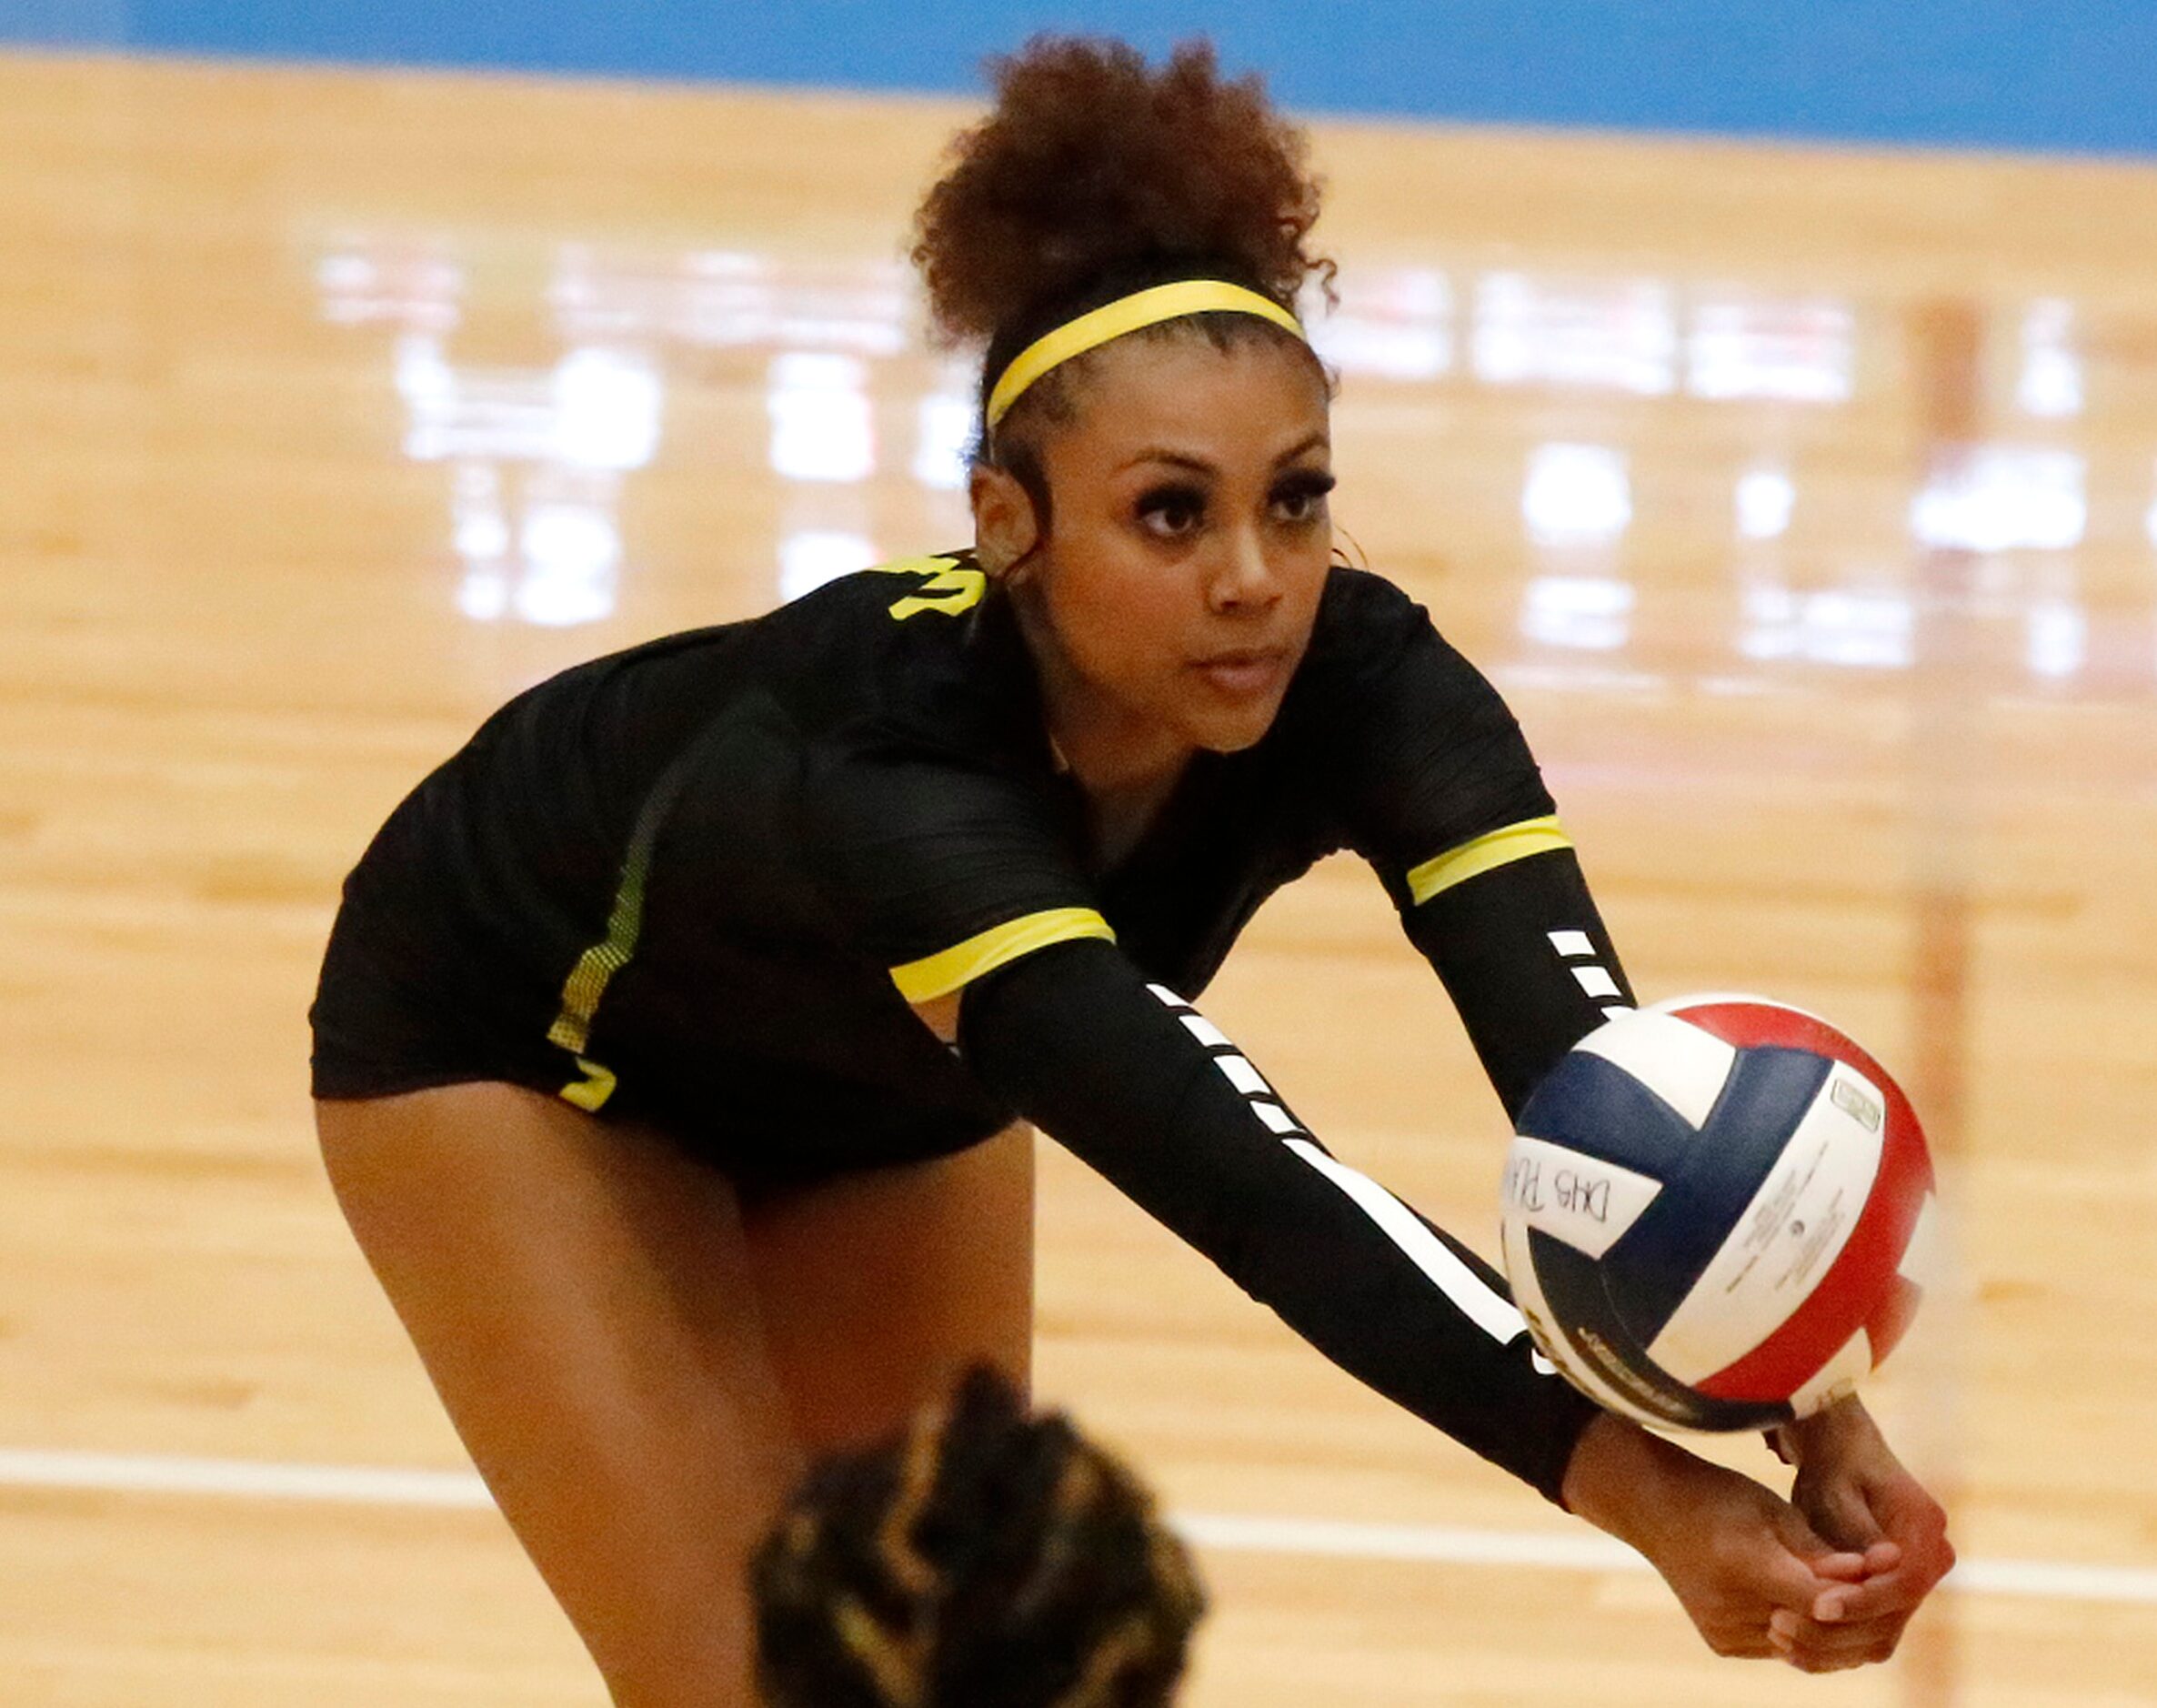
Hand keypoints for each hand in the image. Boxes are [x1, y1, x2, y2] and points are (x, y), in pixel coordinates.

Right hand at [1562, 1413, 1875, 1667]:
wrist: (1654, 1508)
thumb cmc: (1718, 1496)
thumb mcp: (1770, 1509)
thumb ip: (1817, 1550)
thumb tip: (1870, 1573)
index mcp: (1743, 1565)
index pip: (1821, 1598)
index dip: (1858, 1590)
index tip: (1887, 1569)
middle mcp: (1730, 1607)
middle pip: (1814, 1627)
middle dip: (1852, 1611)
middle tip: (1879, 1588)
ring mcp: (1723, 1630)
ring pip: (1800, 1644)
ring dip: (1828, 1625)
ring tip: (1851, 1594)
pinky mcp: (1721, 1642)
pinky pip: (1778, 1646)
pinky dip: (1799, 1630)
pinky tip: (1810, 1606)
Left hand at [1771, 1396, 1955, 1668]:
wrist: (1836, 1445)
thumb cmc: (1832, 1462)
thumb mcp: (1836, 1490)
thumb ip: (1858, 1528)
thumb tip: (1884, 1563)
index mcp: (1926, 1527)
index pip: (1903, 1584)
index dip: (1862, 1601)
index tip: (1818, 1606)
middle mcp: (1933, 1557)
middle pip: (1894, 1615)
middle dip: (1840, 1629)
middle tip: (1787, 1629)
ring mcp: (1917, 1578)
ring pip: (1882, 1630)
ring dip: (1833, 1643)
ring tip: (1780, 1640)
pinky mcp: (1895, 1592)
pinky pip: (1871, 1628)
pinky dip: (1834, 1640)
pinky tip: (1790, 1644)